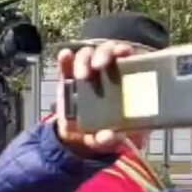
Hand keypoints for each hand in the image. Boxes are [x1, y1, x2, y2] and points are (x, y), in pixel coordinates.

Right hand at [55, 41, 131, 156]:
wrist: (76, 139)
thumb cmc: (101, 133)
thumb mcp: (108, 140)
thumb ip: (110, 139)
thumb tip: (109, 136)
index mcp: (122, 82)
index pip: (126, 58)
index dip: (124, 51)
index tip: (123, 53)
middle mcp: (104, 72)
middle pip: (106, 51)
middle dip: (103, 53)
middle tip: (99, 66)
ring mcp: (85, 74)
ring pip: (86, 55)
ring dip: (83, 60)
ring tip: (81, 76)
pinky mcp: (66, 78)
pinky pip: (65, 64)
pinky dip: (64, 58)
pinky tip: (64, 56)